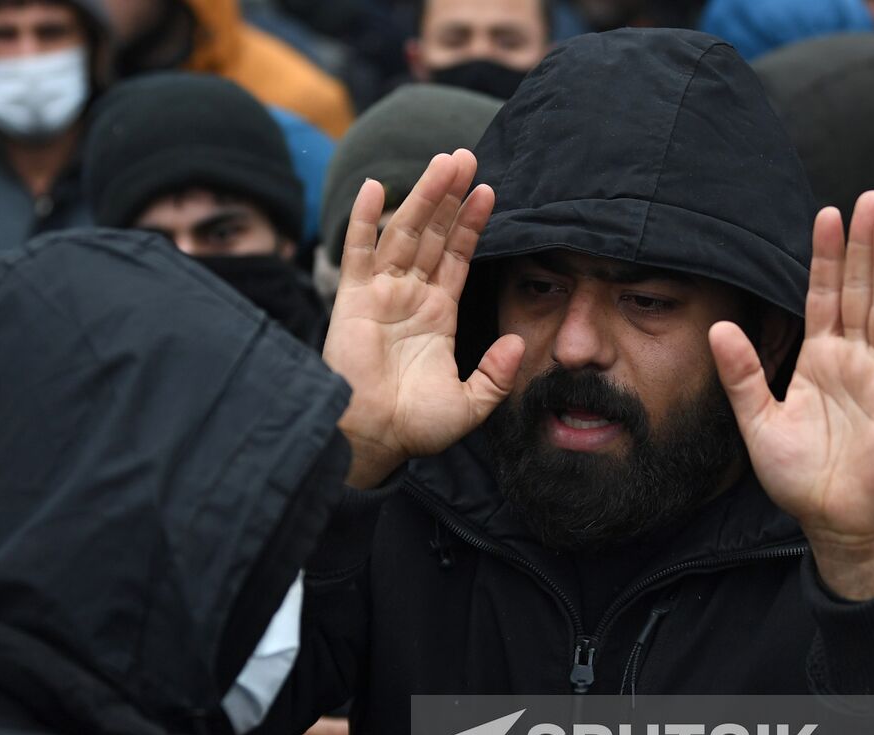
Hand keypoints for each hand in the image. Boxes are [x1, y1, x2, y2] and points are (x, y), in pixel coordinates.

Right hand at [322, 150, 525, 487]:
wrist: (373, 439)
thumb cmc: (415, 427)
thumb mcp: (471, 403)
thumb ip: (497, 374)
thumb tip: (520, 342)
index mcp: (437, 315)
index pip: (457, 257)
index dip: (472, 224)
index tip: (488, 191)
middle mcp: (410, 297)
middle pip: (433, 234)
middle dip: (449, 196)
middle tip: (466, 157)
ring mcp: (381, 294)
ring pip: (405, 233)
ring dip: (423, 197)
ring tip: (444, 162)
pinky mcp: (353, 300)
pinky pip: (359, 252)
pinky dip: (365, 220)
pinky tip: (376, 187)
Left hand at [709, 192, 873, 598]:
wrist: (832, 519)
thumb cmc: (798, 473)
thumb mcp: (757, 420)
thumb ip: (741, 374)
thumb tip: (717, 328)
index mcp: (819, 359)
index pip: (822, 296)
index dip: (824, 257)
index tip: (827, 213)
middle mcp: (853, 360)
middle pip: (858, 290)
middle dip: (862, 245)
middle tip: (869, 197)